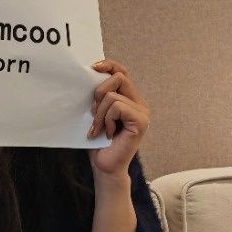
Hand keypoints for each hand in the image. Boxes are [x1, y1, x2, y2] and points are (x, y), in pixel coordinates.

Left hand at [87, 58, 150, 176]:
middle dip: (99, 92)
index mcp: (130, 99)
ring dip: (99, 114)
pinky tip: (109, 134)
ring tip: (99, 129)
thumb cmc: (99, 142)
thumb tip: (89, 75)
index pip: (122, 71)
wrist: (105, 166)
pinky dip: (107, 120)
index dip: (109, 65)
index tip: (92, 67)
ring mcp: (142, 112)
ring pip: (113, 95)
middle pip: (118, 77)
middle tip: (92, 112)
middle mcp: (139, 103)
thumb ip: (99, 97)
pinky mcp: (141, 121)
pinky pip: (117, 107)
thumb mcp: (96, 114)